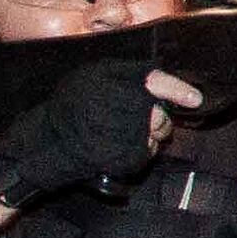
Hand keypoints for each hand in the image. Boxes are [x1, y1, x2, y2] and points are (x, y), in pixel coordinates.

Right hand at [0, 61, 196, 209]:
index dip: (177, 90)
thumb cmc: (66, 112)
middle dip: (158, 117)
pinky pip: (145, 154)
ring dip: (149, 135)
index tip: (194, 98)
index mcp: (109, 82)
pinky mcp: (123, 158)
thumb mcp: (89, 82)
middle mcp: (118, 107)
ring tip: (121, 133)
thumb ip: (123, 79)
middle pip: (160, 112)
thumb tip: (159, 85)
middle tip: (139, 119)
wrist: (42, 146)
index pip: (154, 80)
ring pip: (156, 134)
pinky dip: (138, 152)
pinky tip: (117, 147)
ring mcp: (121, 135)